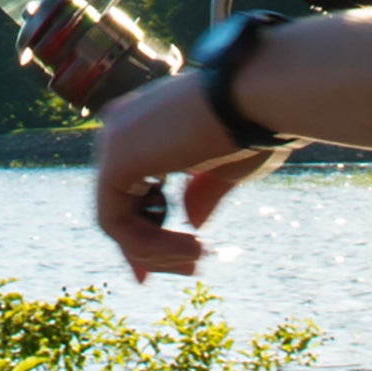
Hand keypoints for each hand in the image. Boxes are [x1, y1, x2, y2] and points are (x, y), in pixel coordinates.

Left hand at [88, 70, 273, 281]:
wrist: (257, 99)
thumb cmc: (252, 126)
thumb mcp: (224, 170)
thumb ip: (200, 193)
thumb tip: (191, 222)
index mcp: (146, 126)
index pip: (128, 188)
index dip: (143, 232)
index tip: (161, 269)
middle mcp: (122, 129)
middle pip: (118, 206)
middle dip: (149, 249)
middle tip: (191, 271)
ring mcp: (114, 141)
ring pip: (114, 220)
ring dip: (157, 251)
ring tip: (198, 258)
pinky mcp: (115, 159)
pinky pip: (115, 221)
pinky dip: (148, 244)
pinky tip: (191, 245)